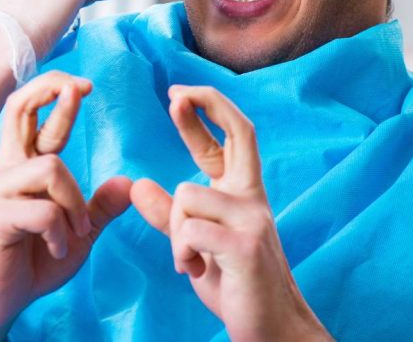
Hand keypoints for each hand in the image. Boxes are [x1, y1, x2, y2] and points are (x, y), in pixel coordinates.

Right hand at [0, 72, 131, 336]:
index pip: (31, 112)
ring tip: (75, 232)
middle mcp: (6, 169)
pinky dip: (60, 232)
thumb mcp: (77, 231)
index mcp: (22, 165)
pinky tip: (57, 250)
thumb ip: (99, 207)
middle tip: (80, 89)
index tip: (87, 86)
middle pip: (19, 108)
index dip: (55, 91)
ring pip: (49, 168)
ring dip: (74, 201)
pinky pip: (43, 211)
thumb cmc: (34, 262)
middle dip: (51, 90)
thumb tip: (128, 181)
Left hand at [131, 86, 332, 341]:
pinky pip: (189, 230)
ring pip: (187, 195)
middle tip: (175, 95)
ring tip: (191, 262)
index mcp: (243, 193)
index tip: (176, 94)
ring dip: (176, 232)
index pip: (231, 138)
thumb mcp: (196, 245)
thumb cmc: (236, 286)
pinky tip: (196, 272)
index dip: (206, 111)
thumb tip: (138, 184)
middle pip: (239, 131)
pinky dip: (181, 254)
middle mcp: (252, 198)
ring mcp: (253, 218)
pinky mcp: (246, 244)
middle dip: (206, 104)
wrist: (274, 334)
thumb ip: (169, 215)